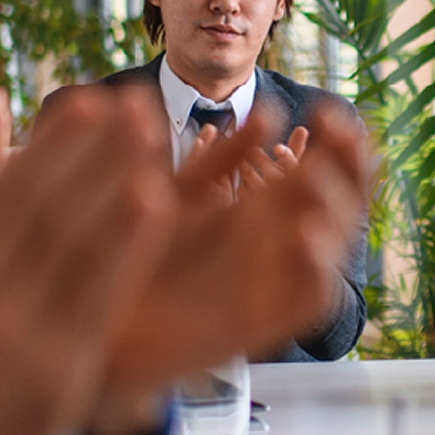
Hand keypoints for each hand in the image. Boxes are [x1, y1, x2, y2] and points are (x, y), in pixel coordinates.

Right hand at [0, 88, 173, 434]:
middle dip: (88, 149)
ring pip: (72, 239)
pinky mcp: (56, 363)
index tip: (86, 103)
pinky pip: (99, 290)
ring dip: (114, 180)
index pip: (4, 192)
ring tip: (151, 135)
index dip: (49, 146)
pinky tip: (158, 203)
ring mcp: (16, 327)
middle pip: (41, 204)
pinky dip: (127, 242)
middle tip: (130, 102)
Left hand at [102, 103, 368, 402]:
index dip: (338, 141)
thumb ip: (221, 162)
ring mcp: (271, 283)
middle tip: (333, 128)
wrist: (87, 319)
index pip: (325, 172)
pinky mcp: (257, 323)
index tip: (325, 111)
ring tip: (315, 173)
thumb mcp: (174, 198)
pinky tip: (305, 235)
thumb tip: (265, 112)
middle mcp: (276, 245)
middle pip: (339, 201)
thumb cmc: (128, 255)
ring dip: (336, 206)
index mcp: (261, 211)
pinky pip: (304, 299)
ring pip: (330, 245)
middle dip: (347, 162)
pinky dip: (315, 269)